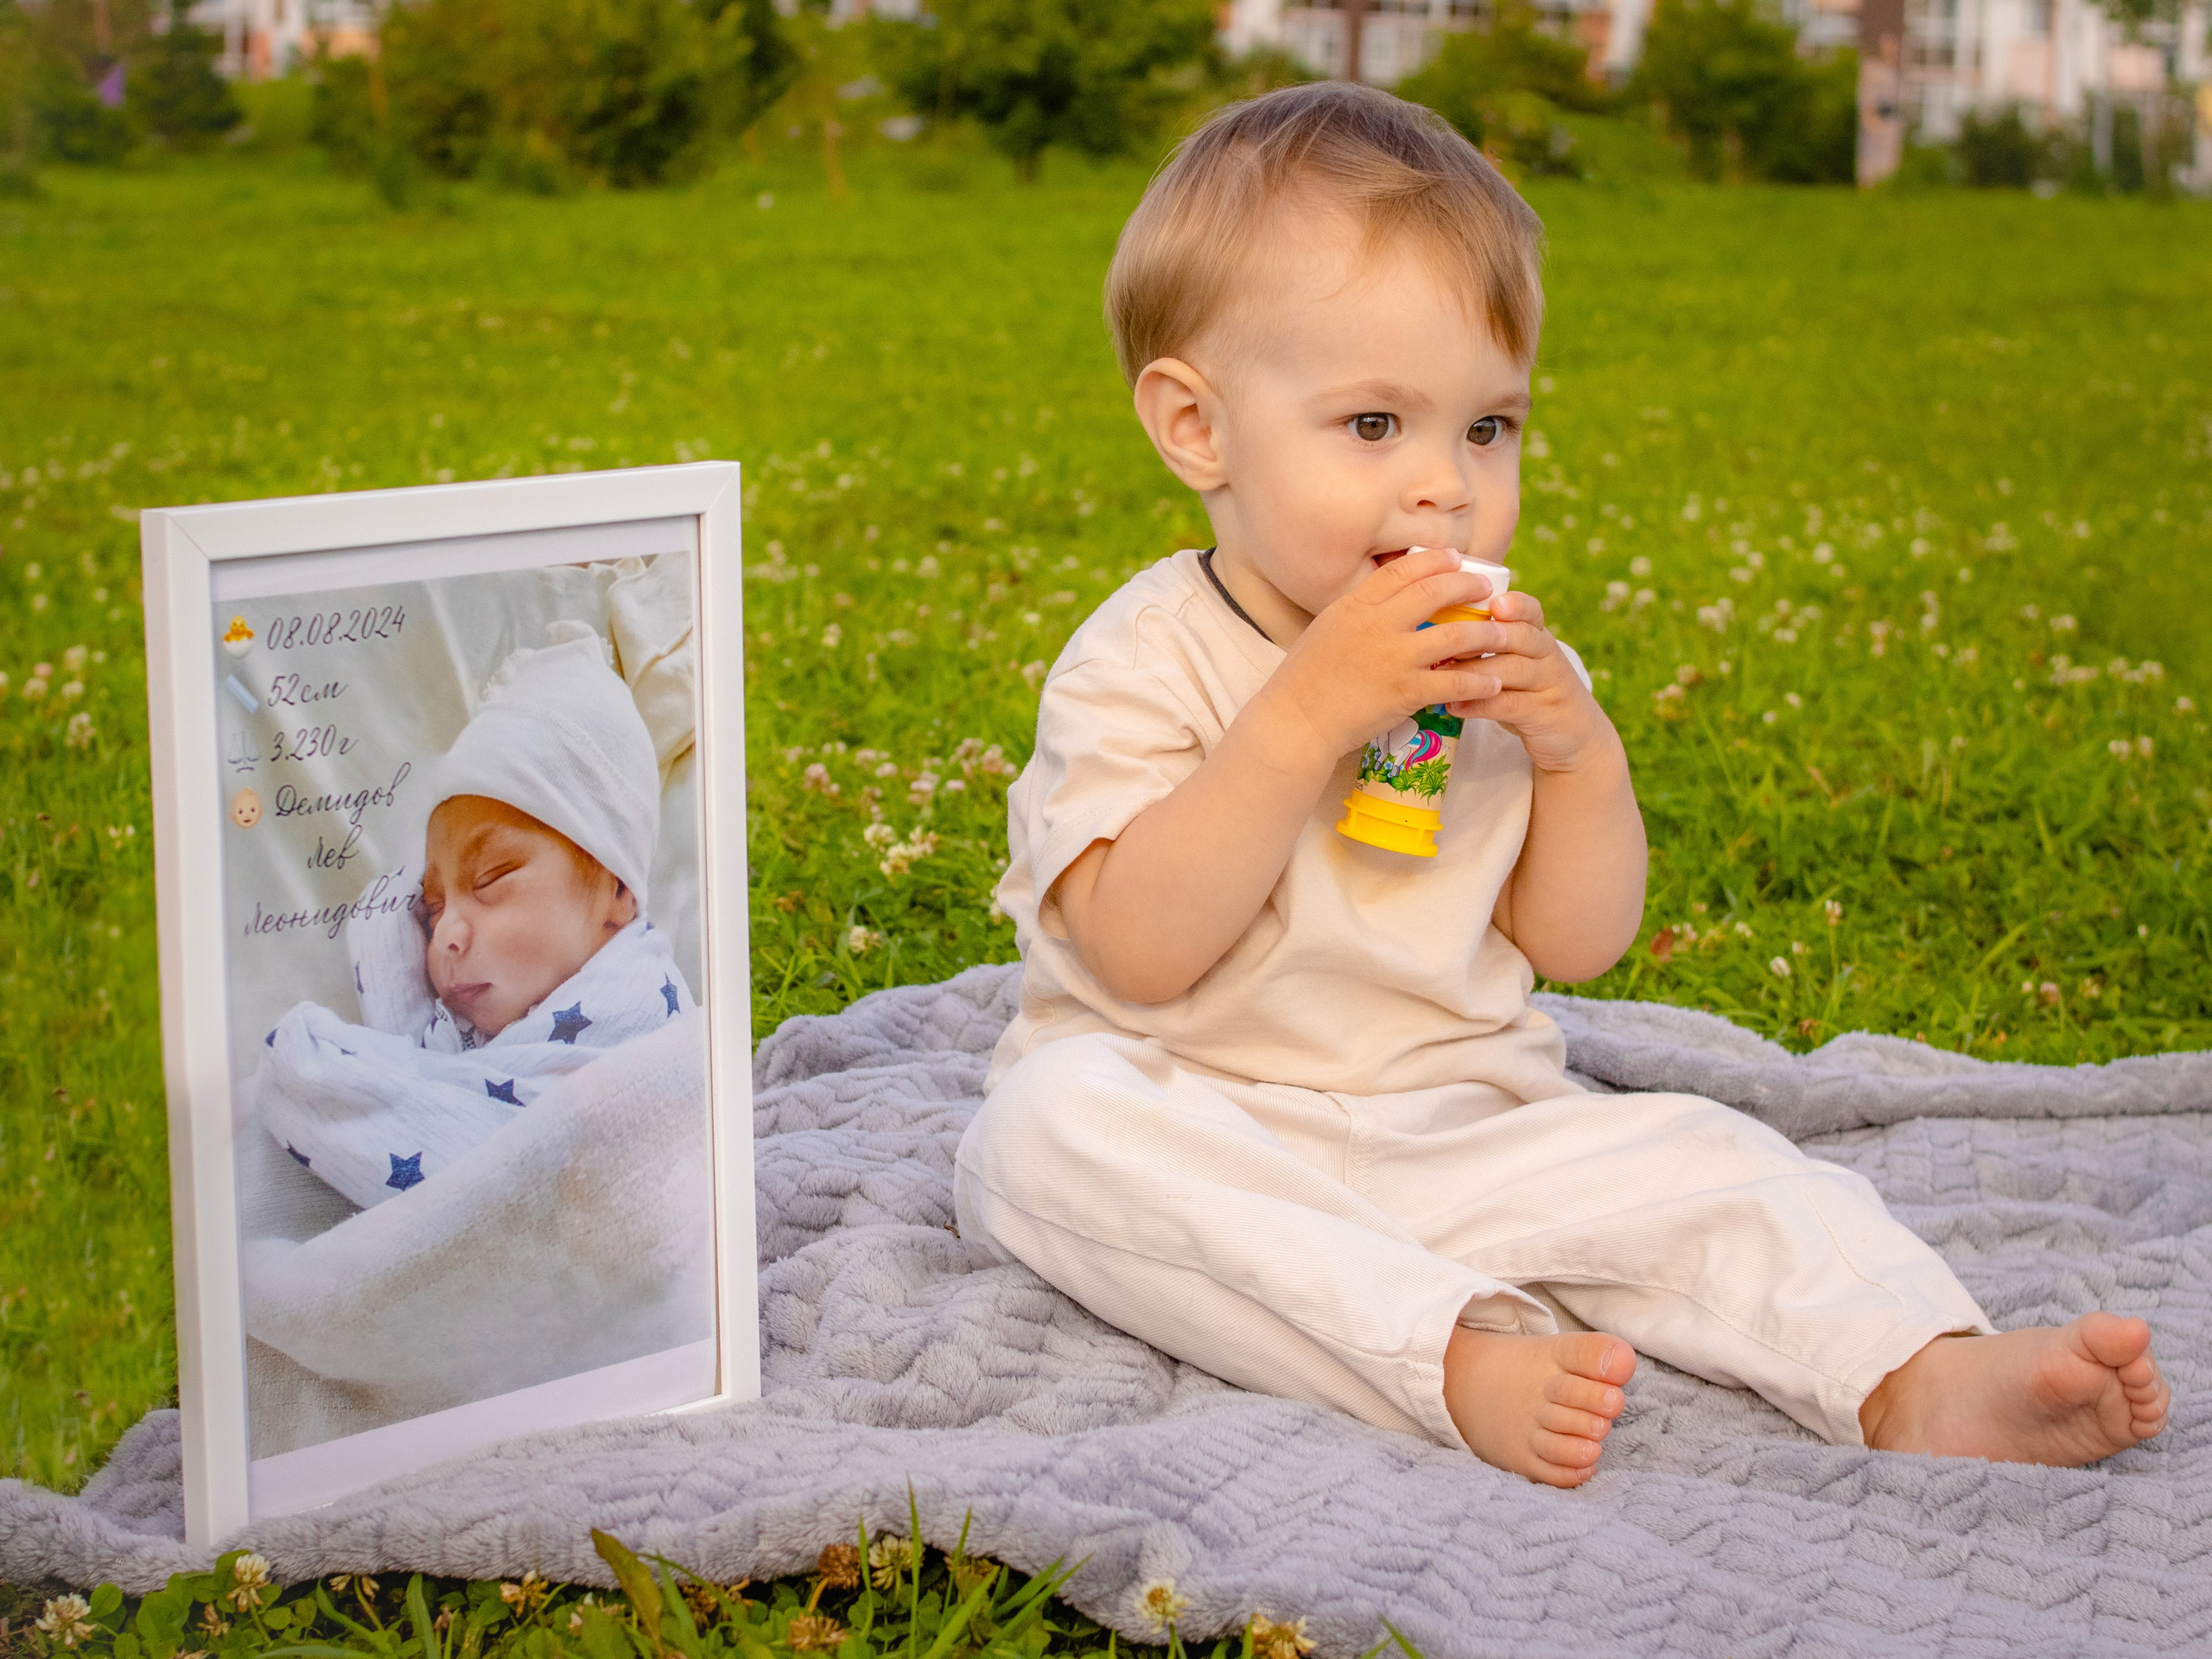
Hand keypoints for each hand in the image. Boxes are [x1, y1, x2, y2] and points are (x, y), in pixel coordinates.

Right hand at [1253, 547, 1504, 762]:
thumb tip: (1385, 603)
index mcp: (1355, 606)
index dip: (1434, 561)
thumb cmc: (1304, 679)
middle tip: (1486, 590)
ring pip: (1454, 634)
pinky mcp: (1406, 691)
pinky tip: (1494, 683)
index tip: (1454, 558)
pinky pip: (1455, 682)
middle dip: (1467, 587)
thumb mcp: (1326, 629)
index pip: (1401, 570)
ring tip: (1502, 635)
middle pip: (1434, 592)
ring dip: (1484, 634)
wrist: (1296, 720)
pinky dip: (1480, 682)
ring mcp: (1394, 657)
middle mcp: (1377, 624)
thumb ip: (1358, 613)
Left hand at [1438, 589, 1614, 773]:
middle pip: (1522, 635)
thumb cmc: (1531, 695)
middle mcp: (1548, 656)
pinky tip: (1454, 705)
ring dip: (1474, 670)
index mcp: (1539, 638)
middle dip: (1485, 634)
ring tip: (1440, 674)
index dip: (1515, 604)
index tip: (1494, 602)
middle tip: (1447, 637)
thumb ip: (1491, 648)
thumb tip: (1436, 632)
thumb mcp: (1517, 666)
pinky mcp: (1545, 715)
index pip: (1532, 611)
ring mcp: (1549, 685)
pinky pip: (1510, 705)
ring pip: (1514, 669)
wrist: (1574, 738)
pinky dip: (1480, 705)